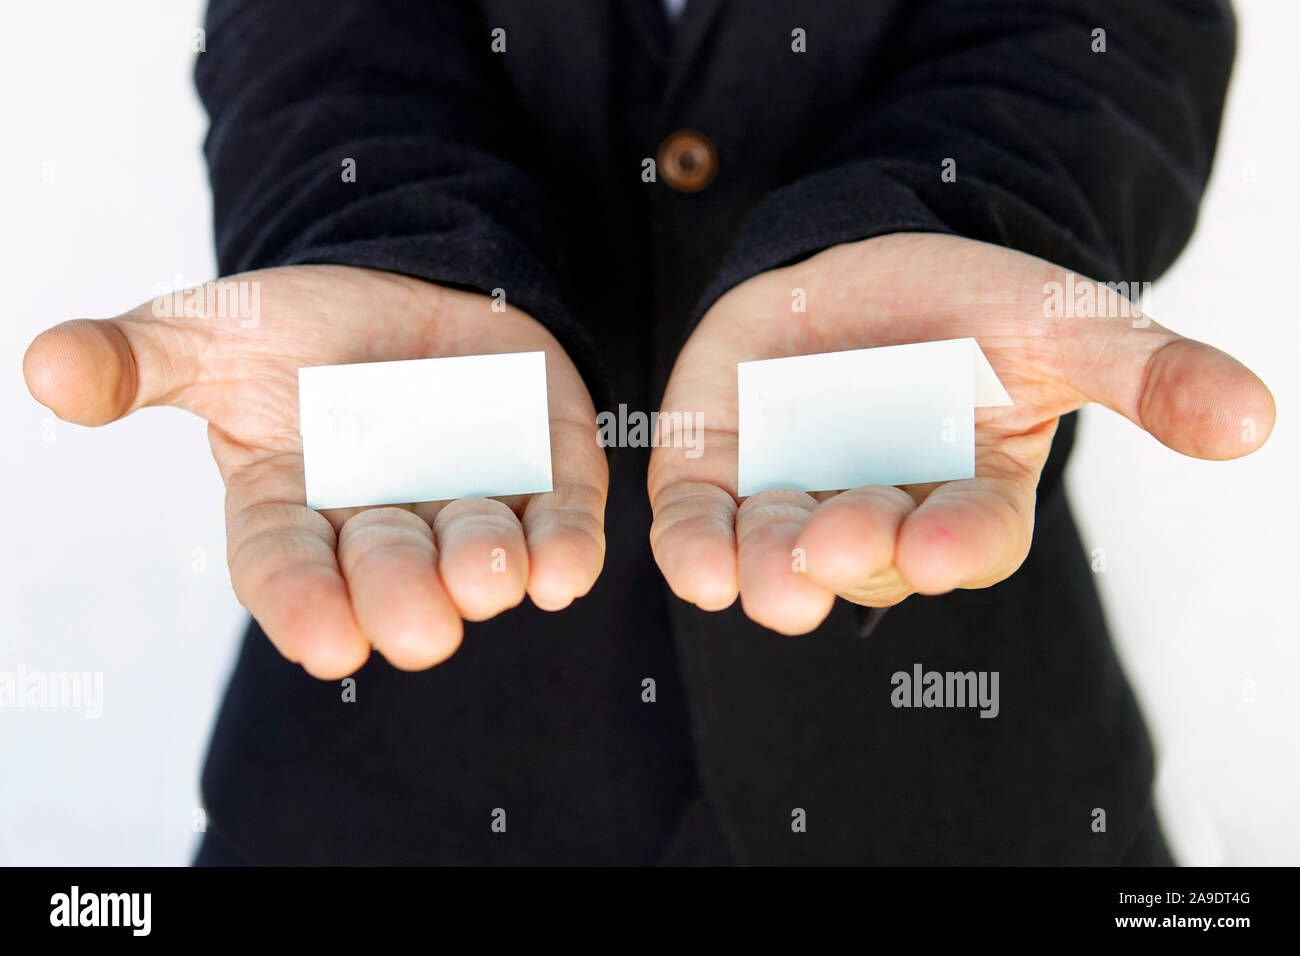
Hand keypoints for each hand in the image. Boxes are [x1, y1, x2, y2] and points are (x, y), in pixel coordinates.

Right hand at [24, 266, 605, 676]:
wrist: (414, 284)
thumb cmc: (305, 326)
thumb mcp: (214, 331)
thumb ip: (140, 357)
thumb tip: (47, 368)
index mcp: (295, 502)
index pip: (286, 565)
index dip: (302, 602)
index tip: (323, 642)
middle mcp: (382, 519)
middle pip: (387, 571)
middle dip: (400, 596)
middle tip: (416, 631)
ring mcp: (467, 498)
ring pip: (477, 552)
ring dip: (484, 571)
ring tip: (488, 580)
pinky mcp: (543, 474)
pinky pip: (559, 520)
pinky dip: (566, 546)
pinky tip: (569, 571)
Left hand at [648, 233, 1273, 633]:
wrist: (853, 259)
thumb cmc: (968, 300)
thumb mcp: (1063, 322)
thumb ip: (1147, 370)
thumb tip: (1256, 420)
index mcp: (965, 491)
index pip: (970, 534)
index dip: (958, 543)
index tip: (943, 546)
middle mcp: (879, 512)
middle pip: (870, 554)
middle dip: (857, 551)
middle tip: (839, 545)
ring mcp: (793, 498)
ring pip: (781, 557)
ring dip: (773, 573)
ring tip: (766, 580)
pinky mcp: (717, 477)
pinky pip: (700, 527)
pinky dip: (696, 551)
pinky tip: (697, 569)